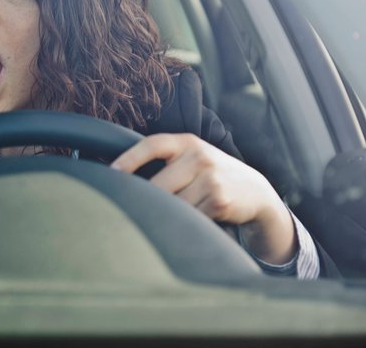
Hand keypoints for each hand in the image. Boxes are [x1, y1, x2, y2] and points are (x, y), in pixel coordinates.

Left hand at [111, 133, 297, 264]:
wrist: (254, 191)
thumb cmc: (210, 174)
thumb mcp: (191, 158)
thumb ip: (165, 161)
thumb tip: (120, 176)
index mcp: (186, 143)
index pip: (152, 145)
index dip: (129, 158)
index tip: (111, 172)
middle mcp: (199, 157)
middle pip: (158, 185)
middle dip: (146, 200)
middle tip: (133, 209)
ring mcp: (211, 178)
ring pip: (172, 204)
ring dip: (167, 214)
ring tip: (169, 215)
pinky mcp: (219, 201)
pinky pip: (189, 218)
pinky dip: (185, 223)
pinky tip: (191, 220)